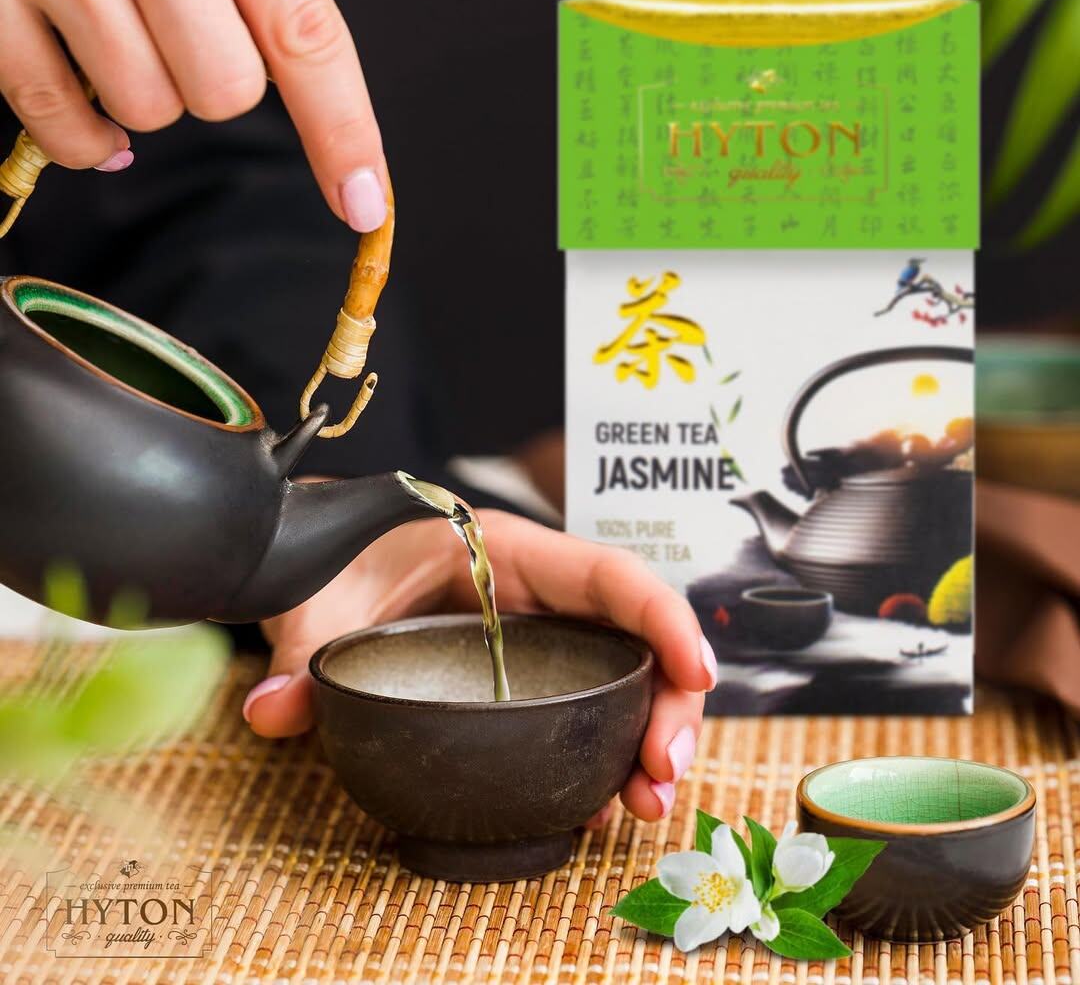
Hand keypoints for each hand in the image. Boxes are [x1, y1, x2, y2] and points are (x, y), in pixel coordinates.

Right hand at [0, 0, 386, 229]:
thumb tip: (288, 75)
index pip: (306, 35)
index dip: (344, 132)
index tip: (364, 202)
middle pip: (224, 91)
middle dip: (211, 81)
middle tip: (172, 19)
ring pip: (147, 110)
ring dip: (140, 88)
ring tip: (107, 16)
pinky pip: (60, 120)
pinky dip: (80, 131)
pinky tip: (77, 77)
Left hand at [246, 510, 717, 821]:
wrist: (326, 551)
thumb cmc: (340, 552)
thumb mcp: (322, 596)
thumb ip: (301, 648)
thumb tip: (272, 712)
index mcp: (506, 552)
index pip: (608, 575)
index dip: (663, 619)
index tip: (696, 676)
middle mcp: (537, 596)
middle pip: (633, 640)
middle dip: (665, 706)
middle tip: (659, 778)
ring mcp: (535, 639)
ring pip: (619, 681)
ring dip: (644, 741)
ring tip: (640, 806)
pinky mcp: (523, 675)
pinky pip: (585, 706)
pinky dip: (605, 752)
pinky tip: (600, 801)